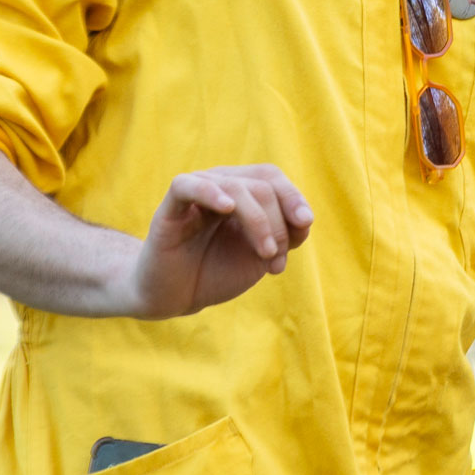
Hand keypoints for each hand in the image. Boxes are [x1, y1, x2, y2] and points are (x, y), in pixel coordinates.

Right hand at [117, 165, 313, 318]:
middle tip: (275, 258)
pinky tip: (226, 207)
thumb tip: (305, 218)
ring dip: (258, 221)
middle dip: (277, 222)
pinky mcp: (169, 210)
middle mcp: (219, 187)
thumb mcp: (260, 257)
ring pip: (234, 187)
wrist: (175, 297)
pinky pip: (186, 186)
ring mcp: (194, 196)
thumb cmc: (216, 272)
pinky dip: (209, 192)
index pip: (271, 178)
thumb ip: (285, 236)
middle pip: (259, 184)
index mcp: (241, 193)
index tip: (304, 224)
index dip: (292, 196)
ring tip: (265, 253)